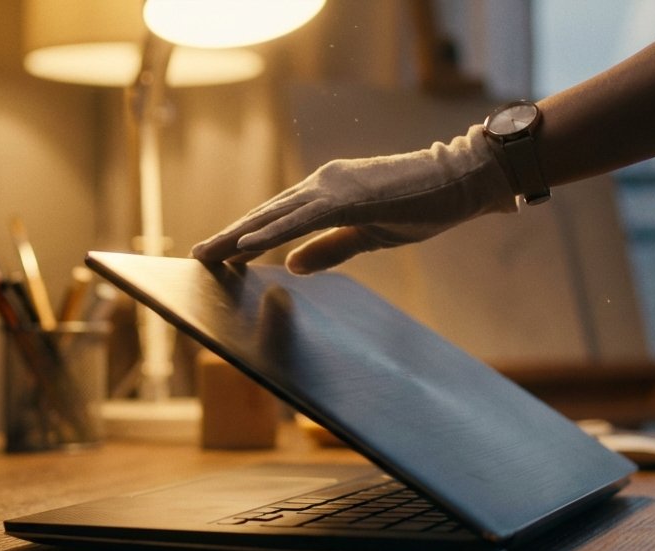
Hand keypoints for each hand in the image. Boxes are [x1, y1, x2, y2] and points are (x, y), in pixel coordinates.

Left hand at [191, 125, 517, 273]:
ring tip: (206, 254)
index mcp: (327, 193)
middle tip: (195, 257)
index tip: (217, 253)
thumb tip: (289, 265)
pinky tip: (244, 245)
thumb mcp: (368, 236)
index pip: (276, 217)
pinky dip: (268, 232)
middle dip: (227, 237)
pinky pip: (299, 219)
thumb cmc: (420, 205)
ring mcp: (332, 187)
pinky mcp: (346, 197)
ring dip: (236, 235)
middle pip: (264, 214)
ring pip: (273, 215)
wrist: (460, 181)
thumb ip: (328, 248)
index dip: (244, 235)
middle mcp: (322, 184)